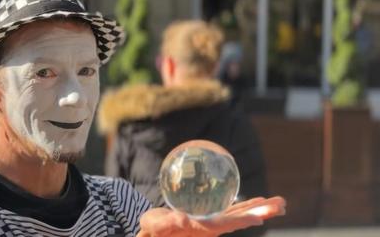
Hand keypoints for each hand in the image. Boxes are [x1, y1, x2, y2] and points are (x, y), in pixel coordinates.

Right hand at [137, 196, 285, 236]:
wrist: (155, 233)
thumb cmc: (153, 231)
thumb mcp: (155, 227)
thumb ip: (166, 224)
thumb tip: (182, 220)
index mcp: (201, 229)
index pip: (227, 223)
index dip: (244, 219)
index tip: (261, 216)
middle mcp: (212, 227)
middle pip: (240, 219)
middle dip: (261, 212)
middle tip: (282, 205)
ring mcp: (213, 222)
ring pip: (240, 214)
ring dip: (259, 209)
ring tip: (278, 203)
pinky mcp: (211, 218)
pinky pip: (232, 210)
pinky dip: (246, 206)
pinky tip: (257, 202)